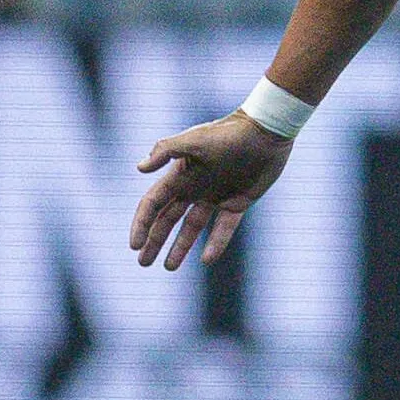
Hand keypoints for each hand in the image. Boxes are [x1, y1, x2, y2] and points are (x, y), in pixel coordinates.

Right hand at [129, 112, 292, 269]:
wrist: (265, 132)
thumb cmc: (227, 133)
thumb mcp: (194, 139)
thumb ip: (166, 150)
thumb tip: (140, 168)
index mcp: (180, 175)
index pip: (153, 204)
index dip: (142, 224)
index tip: (134, 245)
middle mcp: (194, 187)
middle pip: (167, 219)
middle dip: (154, 241)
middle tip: (143, 263)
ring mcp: (215, 196)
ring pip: (192, 227)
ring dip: (179, 247)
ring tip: (168, 267)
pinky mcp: (238, 202)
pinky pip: (224, 228)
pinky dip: (216, 243)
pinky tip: (206, 260)